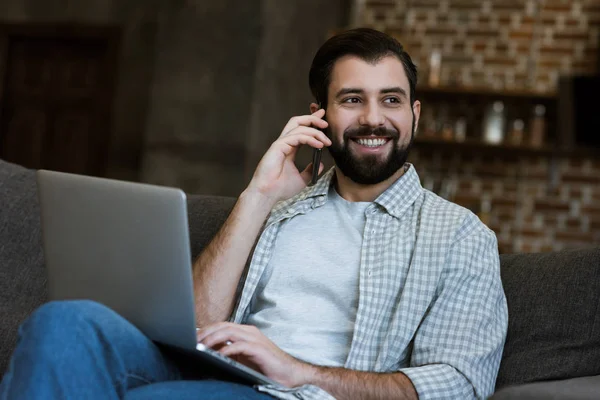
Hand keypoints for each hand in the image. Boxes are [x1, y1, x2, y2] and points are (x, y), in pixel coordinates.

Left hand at [197, 322, 313, 387]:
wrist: (290, 373)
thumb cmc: (266, 366)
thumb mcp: (244, 358)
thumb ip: (229, 352)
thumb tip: (210, 351)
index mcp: (245, 332)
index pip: (222, 325)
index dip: (207, 329)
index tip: (193, 337)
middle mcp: (249, 331)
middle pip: (223, 326)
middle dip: (206, 332)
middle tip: (192, 340)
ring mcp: (255, 339)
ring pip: (229, 332)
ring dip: (213, 338)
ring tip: (201, 346)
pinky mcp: (259, 348)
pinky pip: (239, 345)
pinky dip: (227, 349)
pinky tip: (218, 354)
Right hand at [246, 109, 330, 203]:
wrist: (268, 194)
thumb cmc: (280, 188)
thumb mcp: (302, 179)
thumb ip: (310, 171)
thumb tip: (321, 164)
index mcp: (289, 149)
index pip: (301, 130)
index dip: (312, 124)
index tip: (324, 123)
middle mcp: (284, 143)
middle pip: (298, 122)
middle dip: (312, 118)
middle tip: (326, 122)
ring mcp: (280, 144)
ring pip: (299, 127)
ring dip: (315, 131)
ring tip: (326, 140)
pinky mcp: (278, 147)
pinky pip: (297, 137)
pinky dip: (310, 139)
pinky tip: (319, 145)